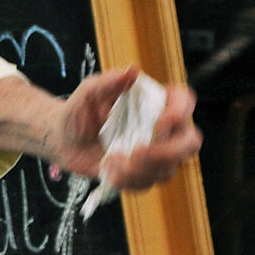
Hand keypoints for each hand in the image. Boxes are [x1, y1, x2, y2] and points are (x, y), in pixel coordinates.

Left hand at [50, 66, 200, 188]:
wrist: (63, 139)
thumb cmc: (80, 110)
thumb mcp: (88, 92)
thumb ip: (109, 81)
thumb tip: (132, 70)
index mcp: (155, 102)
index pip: (185, 101)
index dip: (181, 112)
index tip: (161, 120)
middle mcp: (163, 129)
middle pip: (191, 142)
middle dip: (170, 151)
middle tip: (137, 152)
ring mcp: (156, 154)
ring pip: (168, 169)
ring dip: (139, 169)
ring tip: (110, 160)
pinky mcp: (142, 174)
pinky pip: (146, 184)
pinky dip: (126, 180)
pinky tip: (108, 169)